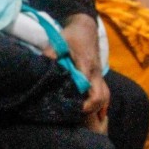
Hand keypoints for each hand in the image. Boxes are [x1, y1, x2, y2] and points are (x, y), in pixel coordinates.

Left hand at [61, 14, 108, 128]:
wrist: (85, 28)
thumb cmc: (71, 36)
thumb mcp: (59, 42)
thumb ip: (51, 54)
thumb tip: (42, 65)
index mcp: (85, 64)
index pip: (87, 85)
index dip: (83, 98)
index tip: (75, 108)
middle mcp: (95, 72)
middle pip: (101, 94)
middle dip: (93, 107)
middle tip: (79, 114)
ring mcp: (99, 75)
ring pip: (106, 95)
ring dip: (99, 107)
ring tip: (90, 119)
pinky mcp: (99, 76)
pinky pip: (106, 93)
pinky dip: (104, 104)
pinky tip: (99, 115)